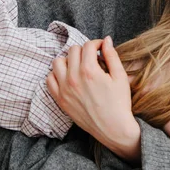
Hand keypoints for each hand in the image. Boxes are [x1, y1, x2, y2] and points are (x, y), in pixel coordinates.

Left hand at [47, 37, 140, 161]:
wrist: (113, 129)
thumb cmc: (119, 103)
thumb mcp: (120, 77)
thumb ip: (112, 55)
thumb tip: (106, 40)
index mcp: (89, 71)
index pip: (88, 46)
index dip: (96, 43)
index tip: (101, 48)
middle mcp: (73, 78)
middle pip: (73, 50)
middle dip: (84, 51)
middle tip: (92, 58)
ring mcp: (64, 90)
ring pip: (57, 62)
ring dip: (68, 60)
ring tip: (79, 66)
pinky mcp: (60, 100)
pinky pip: (49, 79)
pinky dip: (57, 74)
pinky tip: (68, 77)